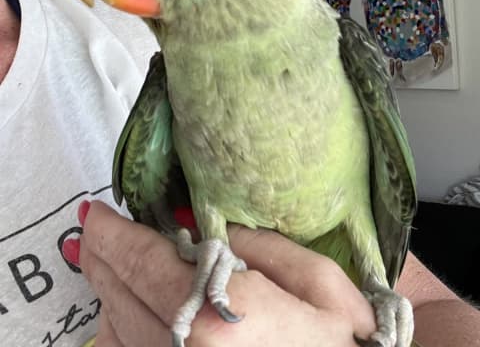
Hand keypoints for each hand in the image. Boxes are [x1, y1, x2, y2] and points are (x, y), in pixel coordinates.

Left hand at [78, 201, 375, 346]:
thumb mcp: (320, 286)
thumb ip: (259, 248)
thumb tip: (211, 229)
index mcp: (218, 321)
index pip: (143, 263)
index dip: (114, 234)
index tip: (97, 214)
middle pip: (119, 297)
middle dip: (103, 257)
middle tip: (96, 230)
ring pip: (116, 332)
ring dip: (110, 290)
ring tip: (115, 261)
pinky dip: (121, 327)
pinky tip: (130, 308)